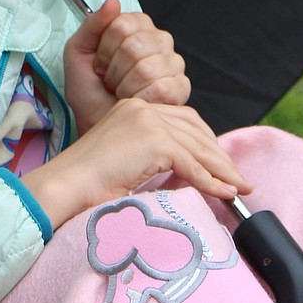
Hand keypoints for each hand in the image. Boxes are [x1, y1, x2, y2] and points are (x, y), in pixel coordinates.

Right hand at [22, 96, 250, 230]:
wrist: (63, 188)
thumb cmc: (86, 185)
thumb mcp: (126, 162)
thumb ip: (154, 157)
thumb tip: (190, 172)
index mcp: (135, 108)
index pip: (184, 121)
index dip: (207, 143)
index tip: (222, 166)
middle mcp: (143, 108)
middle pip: (196, 130)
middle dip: (219, 157)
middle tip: (238, 180)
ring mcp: (148, 121)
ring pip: (198, 147)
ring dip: (221, 171)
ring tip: (238, 189)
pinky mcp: (153, 141)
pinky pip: (191, 164)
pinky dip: (211, 181)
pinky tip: (224, 194)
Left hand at [64, 0, 189, 133]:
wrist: (98, 123)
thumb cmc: (90, 91)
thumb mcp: (78, 53)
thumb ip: (92, 24)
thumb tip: (112, 2)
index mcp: (136, 26)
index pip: (123, 24)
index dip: (105, 48)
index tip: (100, 63)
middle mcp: (159, 40)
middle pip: (135, 45)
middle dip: (115, 70)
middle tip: (111, 80)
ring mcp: (173, 63)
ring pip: (147, 68)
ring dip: (126, 87)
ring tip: (122, 91)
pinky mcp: (181, 87)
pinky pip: (161, 88)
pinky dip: (141, 99)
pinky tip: (137, 101)